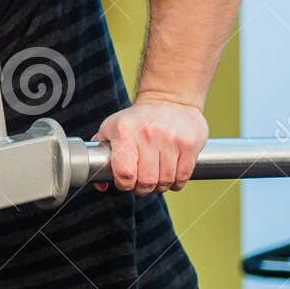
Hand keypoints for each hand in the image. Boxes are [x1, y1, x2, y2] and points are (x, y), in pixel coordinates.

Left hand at [93, 93, 208, 194]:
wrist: (169, 100)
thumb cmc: (135, 120)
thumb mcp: (111, 129)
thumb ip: (100, 155)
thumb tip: (101, 185)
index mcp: (124, 132)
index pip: (125, 173)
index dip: (124, 184)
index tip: (126, 182)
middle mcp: (147, 135)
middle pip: (147, 181)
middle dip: (142, 189)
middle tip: (141, 184)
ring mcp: (170, 140)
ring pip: (165, 180)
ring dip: (160, 186)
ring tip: (156, 179)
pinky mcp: (189, 144)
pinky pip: (183, 176)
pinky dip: (176, 183)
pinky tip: (170, 176)